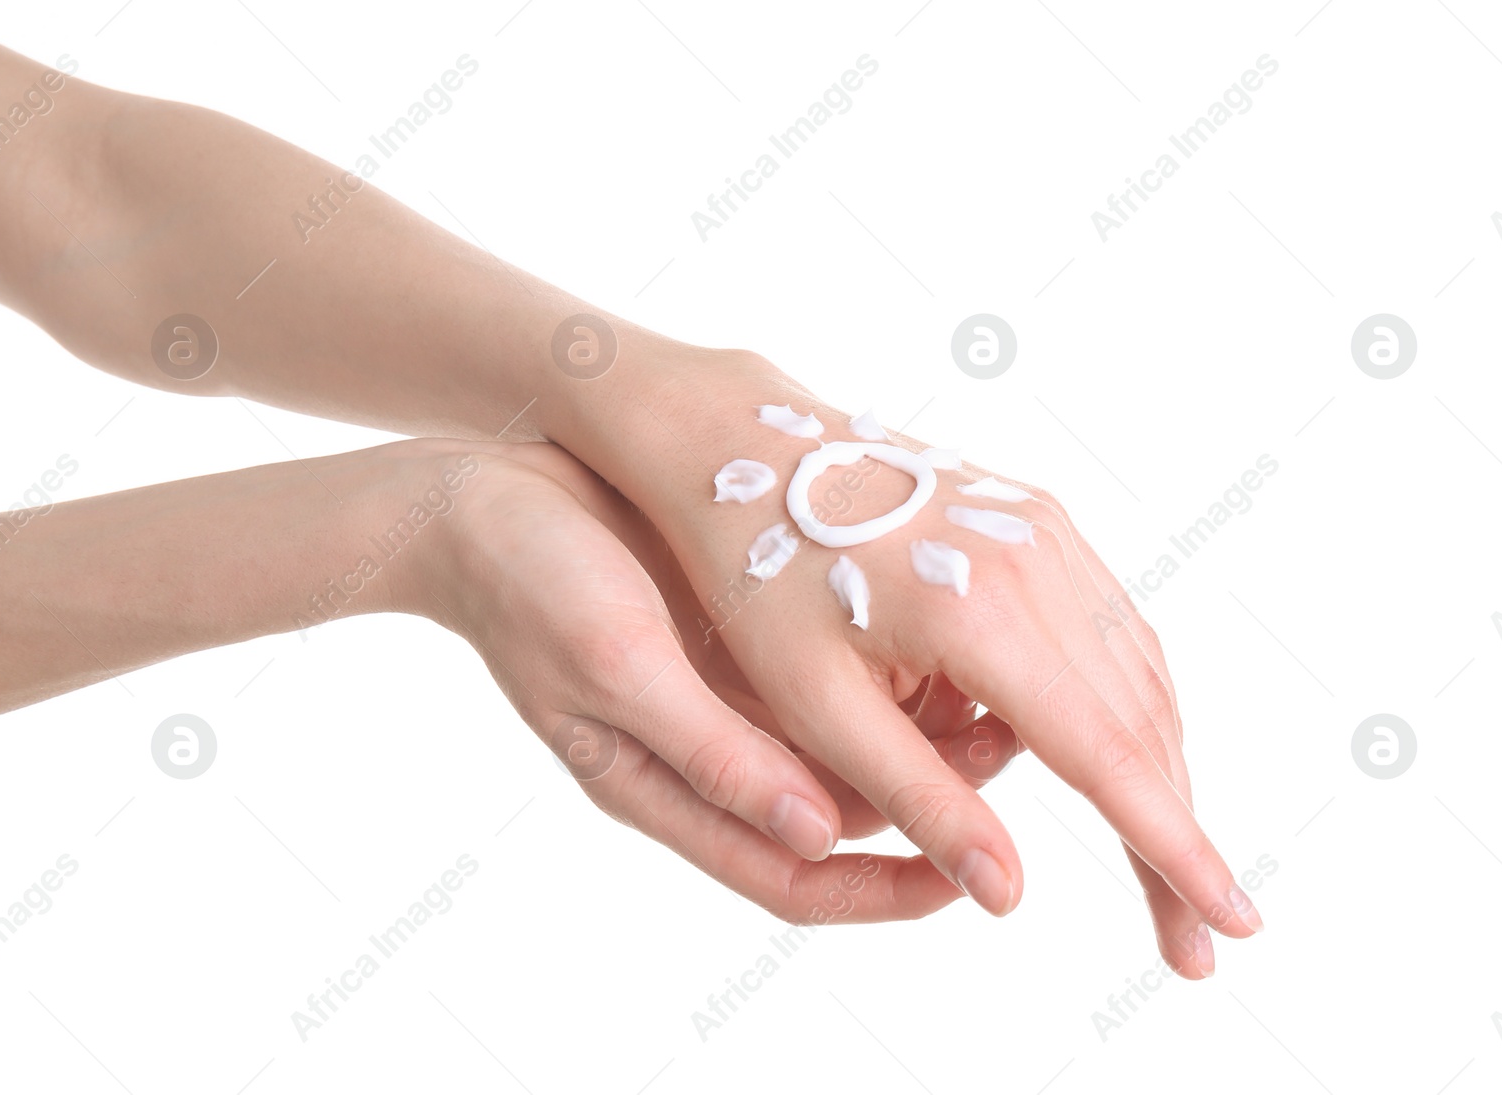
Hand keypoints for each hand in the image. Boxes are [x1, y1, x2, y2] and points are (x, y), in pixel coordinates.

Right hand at [412, 440, 1013, 922]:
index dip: (884, 892)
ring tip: (1002, 698)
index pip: (793, 879)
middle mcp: (712, 757)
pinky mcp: (741, 641)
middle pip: (840, 815)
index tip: (969, 881)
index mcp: (670, 790)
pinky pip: (833, 678)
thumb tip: (813, 835)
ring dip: (925, 733)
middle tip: (1014, 756)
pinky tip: (942, 639)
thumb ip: (712, 753)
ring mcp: (729, 699)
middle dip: (931, 804)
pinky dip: (892, 671)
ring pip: (848, 747)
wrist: (487, 495)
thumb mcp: (619, 668)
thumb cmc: (534, 584)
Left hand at [556, 351, 1257, 976]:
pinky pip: (1110, 630)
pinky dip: (1122, 708)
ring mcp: (1047, 533)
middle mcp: (1037, 563)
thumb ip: (920, 798)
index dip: (1175, 852)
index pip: (1107, 759)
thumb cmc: (760, 578)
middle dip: (1173, 834)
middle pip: (1141, 725)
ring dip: (1156, 775)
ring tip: (1164, 868)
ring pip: (1138, 678)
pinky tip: (1115, 765)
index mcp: (980, 615)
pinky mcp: (1040, 522)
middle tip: (1195, 938)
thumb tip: (1008, 897)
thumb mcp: (819, 704)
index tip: (1232, 924)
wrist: (747, 448)